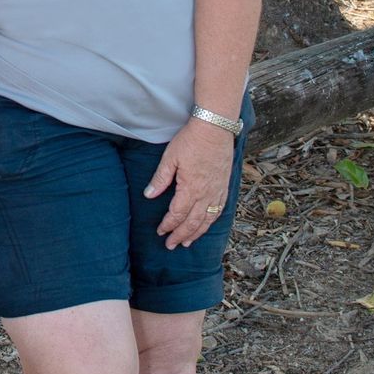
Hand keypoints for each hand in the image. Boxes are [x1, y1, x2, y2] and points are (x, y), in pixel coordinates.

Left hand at [144, 120, 234, 248]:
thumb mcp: (170, 158)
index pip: (177, 214)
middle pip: (193, 222)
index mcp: (191, 188)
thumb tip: (148, 195)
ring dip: (197, 233)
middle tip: (171, 245)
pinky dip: (211, 221)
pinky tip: (206, 225)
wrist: (215, 128)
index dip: (168, 225)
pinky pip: (219, 209)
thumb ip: (160, 179)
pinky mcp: (224, 185)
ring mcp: (217, 190)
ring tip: (187, 242)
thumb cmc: (191, 140)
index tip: (160, 232)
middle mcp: (206, 193)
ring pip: (207, 219)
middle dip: (181, 235)